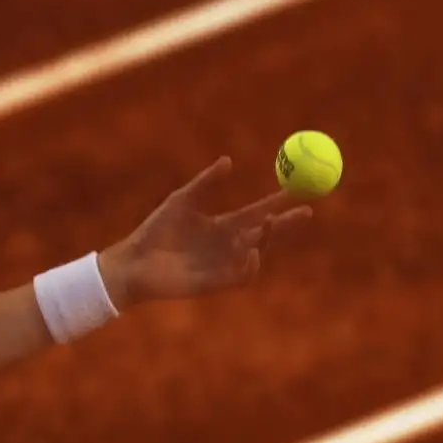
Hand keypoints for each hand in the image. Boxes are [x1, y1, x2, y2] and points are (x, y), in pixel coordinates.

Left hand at [97, 157, 311, 306]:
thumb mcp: (182, 200)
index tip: (297, 188)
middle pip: (266, 233)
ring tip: (268, 222)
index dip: (278, 202)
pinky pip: (242, 276)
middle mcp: (228, 245)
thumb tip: (229, 160)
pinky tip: (253, 250)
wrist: (135, 262)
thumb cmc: (155, 230)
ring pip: (258, 252)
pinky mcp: (216, 283)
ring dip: (267, 239)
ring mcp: (224, 265)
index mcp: (222, 225)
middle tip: (307, 210)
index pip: (258, 212)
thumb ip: (205, 182)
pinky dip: (251, 265)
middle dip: (287, 223)